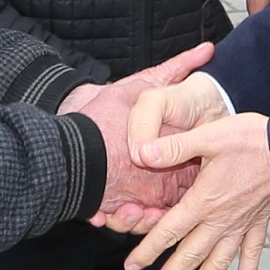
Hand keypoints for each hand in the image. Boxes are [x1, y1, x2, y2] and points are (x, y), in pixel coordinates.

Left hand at [61, 43, 213, 233]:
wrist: (63, 136)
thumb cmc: (106, 110)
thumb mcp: (144, 87)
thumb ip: (176, 68)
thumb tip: (206, 48)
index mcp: (164, 156)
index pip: (184, 181)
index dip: (181, 192)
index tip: (172, 198)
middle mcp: (149, 176)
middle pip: (162, 204)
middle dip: (154, 214)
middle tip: (143, 211)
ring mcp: (128, 191)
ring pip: (140, 217)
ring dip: (133, 221)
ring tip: (125, 213)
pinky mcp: (106, 204)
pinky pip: (113, 220)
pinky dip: (109, 221)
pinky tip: (101, 215)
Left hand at [121, 108, 269, 269]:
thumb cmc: (250, 140)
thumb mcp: (207, 136)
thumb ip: (173, 147)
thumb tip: (139, 153)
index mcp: (203, 201)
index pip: (169, 232)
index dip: (148, 251)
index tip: (132, 267)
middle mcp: (220, 219)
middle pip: (190, 256)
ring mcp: (241, 224)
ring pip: (218, 261)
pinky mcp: (260, 222)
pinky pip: (253, 253)